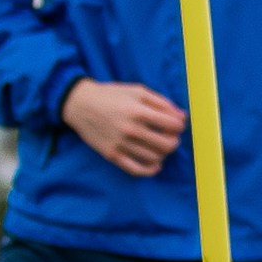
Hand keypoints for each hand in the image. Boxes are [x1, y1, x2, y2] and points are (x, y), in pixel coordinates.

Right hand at [62, 77, 186, 176]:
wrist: (79, 104)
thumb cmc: (111, 95)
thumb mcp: (137, 91)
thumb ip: (162, 102)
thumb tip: (182, 116)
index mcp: (138, 111)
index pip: (171, 124)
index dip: (180, 125)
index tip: (177, 124)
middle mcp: (130, 130)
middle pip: (167, 144)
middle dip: (174, 140)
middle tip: (171, 136)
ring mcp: (120, 144)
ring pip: (155, 158)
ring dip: (164, 154)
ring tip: (161, 146)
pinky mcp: (112, 155)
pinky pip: (136, 170)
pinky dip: (151, 170)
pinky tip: (156, 164)